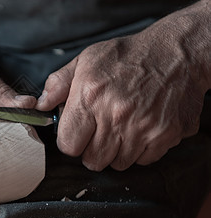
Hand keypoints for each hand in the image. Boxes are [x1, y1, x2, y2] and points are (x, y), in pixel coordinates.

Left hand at [36, 26, 207, 170]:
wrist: (178, 52)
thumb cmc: (128, 56)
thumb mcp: (86, 60)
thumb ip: (58, 84)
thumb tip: (40, 105)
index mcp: (90, 97)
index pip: (68, 145)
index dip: (69, 141)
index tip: (76, 134)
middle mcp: (115, 116)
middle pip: (92, 160)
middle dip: (91, 149)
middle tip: (99, 131)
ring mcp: (143, 128)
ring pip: (117, 164)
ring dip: (115, 151)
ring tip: (120, 128)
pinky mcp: (165, 135)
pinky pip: (142, 160)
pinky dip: (139, 150)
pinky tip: (139, 129)